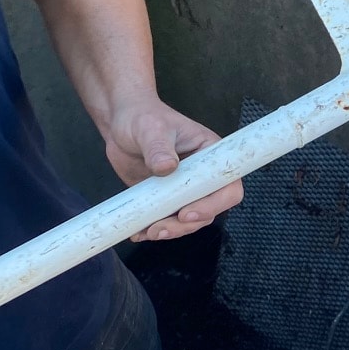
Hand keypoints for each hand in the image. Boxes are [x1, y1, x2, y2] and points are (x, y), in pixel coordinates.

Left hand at [104, 101, 243, 241]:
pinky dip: (154, 230)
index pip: (227, 185)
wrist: (121, 125)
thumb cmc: (142, 118)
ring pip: (188, 221)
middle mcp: (201, 176)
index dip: (214, 204)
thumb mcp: (151, 129)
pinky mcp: (165, 199)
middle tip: (161, 227)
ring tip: (149, 232)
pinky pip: (167, 220)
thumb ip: (158, 148)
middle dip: (186, 224)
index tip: (187, 212)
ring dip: (171, 231)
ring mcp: (184, 190)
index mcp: (210, 155)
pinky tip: (139, 232)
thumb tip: (167, 167)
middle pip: (208, 210)